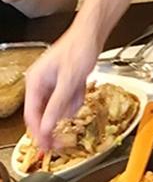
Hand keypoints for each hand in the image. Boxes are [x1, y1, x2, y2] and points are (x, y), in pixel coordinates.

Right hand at [24, 22, 100, 149]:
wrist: (92, 33)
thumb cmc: (79, 49)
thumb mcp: (69, 81)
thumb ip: (57, 105)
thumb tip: (46, 127)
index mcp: (35, 82)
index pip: (31, 115)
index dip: (39, 133)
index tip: (46, 147)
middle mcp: (41, 83)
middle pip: (44, 113)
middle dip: (57, 119)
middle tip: (63, 139)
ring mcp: (53, 83)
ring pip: (58, 107)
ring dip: (70, 105)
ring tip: (78, 91)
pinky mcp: (64, 82)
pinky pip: (68, 99)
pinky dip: (75, 98)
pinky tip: (80, 87)